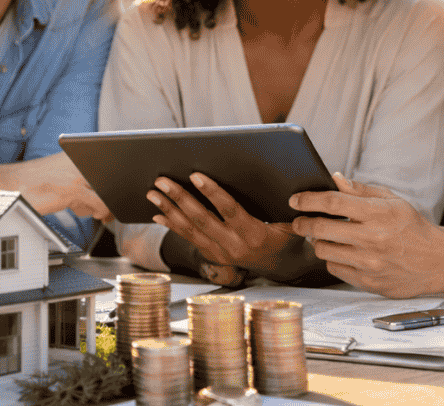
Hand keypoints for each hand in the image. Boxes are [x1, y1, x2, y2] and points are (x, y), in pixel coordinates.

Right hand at [0, 152, 112, 220]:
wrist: (9, 185)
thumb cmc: (32, 183)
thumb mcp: (59, 176)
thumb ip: (79, 180)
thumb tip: (101, 196)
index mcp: (75, 153)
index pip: (105, 164)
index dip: (112, 181)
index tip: (112, 193)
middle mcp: (78, 159)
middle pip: (110, 177)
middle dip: (111, 194)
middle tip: (107, 208)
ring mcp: (76, 173)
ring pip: (107, 190)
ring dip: (104, 204)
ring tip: (87, 208)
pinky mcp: (72, 188)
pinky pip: (100, 203)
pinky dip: (101, 211)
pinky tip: (91, 213)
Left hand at [148, 172, 305, 277]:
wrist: (282, 267)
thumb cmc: (287, 237)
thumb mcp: (290, 221)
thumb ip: (283, 204)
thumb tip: (278, 178)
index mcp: (254, 234)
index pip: (229, 210)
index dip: (212, 192)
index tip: (196, 175)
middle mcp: (234, 246)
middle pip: (202, 219)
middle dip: (180, 198)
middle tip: (162, 181)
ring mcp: (221, 253)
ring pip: (190, 230)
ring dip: (169, 210)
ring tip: (152, 194)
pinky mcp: (213, 256)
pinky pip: (189, 239)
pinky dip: (172, 226)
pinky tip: (158, 215)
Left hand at [290, 173, 443, 297]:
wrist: (437, 261)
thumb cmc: (413, 227)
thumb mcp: (392, 201)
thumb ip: (360, 191)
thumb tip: (334, 179)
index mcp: (378, 213)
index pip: (332, 203)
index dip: (307, 200)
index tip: (294, 200)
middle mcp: (372, 238)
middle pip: (320, 229)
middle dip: (303, 223)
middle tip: (299, 221)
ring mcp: (369, 263)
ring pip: (323, 250)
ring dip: (318, 242)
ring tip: (325, 237)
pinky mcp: (368, 281)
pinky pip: (334, 268)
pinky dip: (333, 259)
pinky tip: (342, 253)